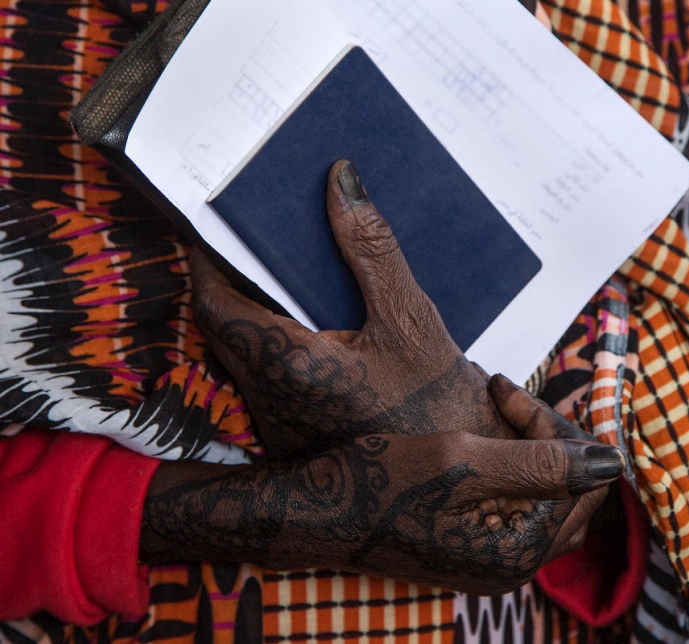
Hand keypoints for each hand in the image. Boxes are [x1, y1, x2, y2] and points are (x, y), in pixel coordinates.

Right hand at [139, 397, 624, 594]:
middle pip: (573, 491)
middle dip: (549, 437)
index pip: (584, 480)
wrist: (315, 510)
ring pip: (545, 494)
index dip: (556, 427)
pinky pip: (516, 503)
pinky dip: (509, 464)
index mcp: (518, 548)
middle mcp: (513, 563)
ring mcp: (492, 559)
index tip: (504, 392)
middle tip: (505, 399)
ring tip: (490, 409)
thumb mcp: (461, 461)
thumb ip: (541, 462)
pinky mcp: (473, 547)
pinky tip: (477, 436)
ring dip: (530, 447)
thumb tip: (611, 463)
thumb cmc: (377, 481)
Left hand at [191, 160, 520, 458]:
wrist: (457, 482)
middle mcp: (270, 401)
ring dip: (255, 312)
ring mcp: (277, 425)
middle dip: (233, 278)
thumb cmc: (439, 405)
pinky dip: (277, 341)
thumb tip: (340, 180)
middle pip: (224, 326)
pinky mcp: (291, 436)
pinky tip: (313, 323)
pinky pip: (266, 376)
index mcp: (290, 368)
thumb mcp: (411, 319)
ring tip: (286, 272)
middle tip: (256, 238)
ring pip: (242, 354)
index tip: (221, 221)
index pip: (216, 303)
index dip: (208, 258)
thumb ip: (371, 249)